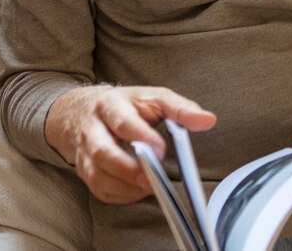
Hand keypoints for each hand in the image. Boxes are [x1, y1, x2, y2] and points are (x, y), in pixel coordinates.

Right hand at [45, 85, 215, 203]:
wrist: (84, 110)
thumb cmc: (128, 105)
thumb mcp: (155, 97)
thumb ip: (181, 109)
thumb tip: (208, 120)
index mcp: (110, 105)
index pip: (123, 122)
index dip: (142, 137)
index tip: (162, 151)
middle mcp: (92, 128)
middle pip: (103, 152)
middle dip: (129, 169)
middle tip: (154, 179)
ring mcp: (84, 151)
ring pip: (97, 174)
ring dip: (125, 185)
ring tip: (150, 187)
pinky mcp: (83, 170)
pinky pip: (98, 188)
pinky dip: (120, 194)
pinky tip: (138, 190)